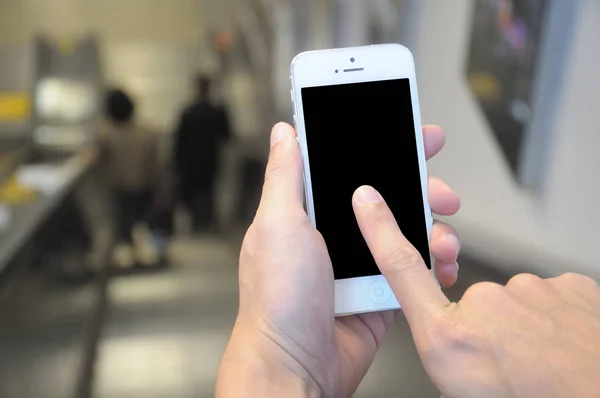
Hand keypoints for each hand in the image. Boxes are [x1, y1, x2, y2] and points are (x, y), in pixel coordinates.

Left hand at [216, 122, 460, 396]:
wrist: (295, 366)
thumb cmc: (277, 300)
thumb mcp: (279, 225)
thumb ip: (286, 175)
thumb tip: (285, 132)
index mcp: (308, 211)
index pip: (347, 165)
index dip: (381, 145)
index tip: (412, 132)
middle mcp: (335, 232)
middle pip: (387, 195)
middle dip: (421, 187)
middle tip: (441, 190)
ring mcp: (359, 262)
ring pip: (406, 230)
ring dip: (433, 227)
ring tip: (444, 237)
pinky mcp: (379, 290)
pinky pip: (413, 269)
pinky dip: (434, 264)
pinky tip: (443, 264)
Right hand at [354, 187, 599, 397]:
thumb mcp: (460, 390)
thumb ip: (444, 351)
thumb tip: (451, 342)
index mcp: (450, 337)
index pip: (401, 268)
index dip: (380, 229)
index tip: (367, 200)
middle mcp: (486, 304)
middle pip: (472, 302)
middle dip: (486, 327)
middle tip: (509, 364)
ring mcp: (531, 290)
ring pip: (516, 303)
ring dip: (525, 327)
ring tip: (543, 361)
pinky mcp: (569, 284)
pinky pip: (550, 299)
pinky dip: (555, 320)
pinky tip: (565, 346)